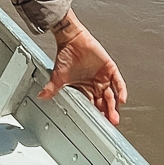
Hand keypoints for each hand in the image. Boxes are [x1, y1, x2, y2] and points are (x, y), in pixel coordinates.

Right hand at [37, 12, 126, 126]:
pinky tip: (122, 99)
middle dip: (107, 114)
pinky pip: (118, 81)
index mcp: (85, 88)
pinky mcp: (109, 68)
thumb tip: (41, 96)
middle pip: (104, 102)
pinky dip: (120, 90)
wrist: (71, 39)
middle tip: (109, 124)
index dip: (96, 114)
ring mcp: (103, 76)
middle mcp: (95, 84)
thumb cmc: (65, 55)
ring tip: (114, 117)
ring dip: (114, 106)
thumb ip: (52, 88)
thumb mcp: (58, 76)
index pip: (92, 104)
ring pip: (112, 95)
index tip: (99, 125)